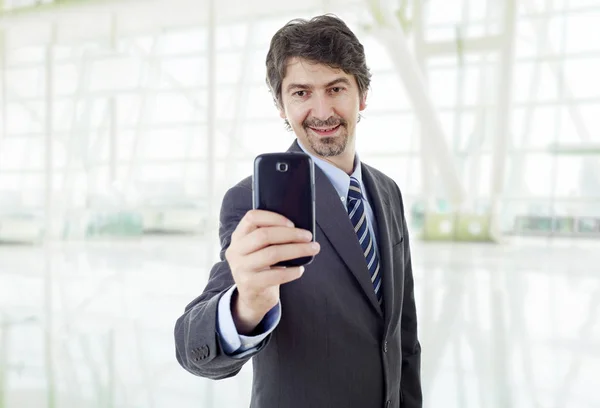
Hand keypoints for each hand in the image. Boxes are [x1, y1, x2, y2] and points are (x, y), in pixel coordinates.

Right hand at [225, 209, 319, 334]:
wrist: (253, 296)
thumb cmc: (262, 266)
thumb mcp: (258, 249)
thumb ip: (270, 237)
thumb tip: (299, 228)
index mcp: (238, 236)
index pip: (251, 217)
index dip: (273, 217)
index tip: (292, 223)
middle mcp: (236, 251)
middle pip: (264, 235)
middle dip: (290, 234)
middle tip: (308, 237)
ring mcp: (241, 268)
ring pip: (272, 253)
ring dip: (296, 250)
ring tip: (312, 249)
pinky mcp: (250, 284)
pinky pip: (275, 275)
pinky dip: (291, 271)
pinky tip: (300, 269)